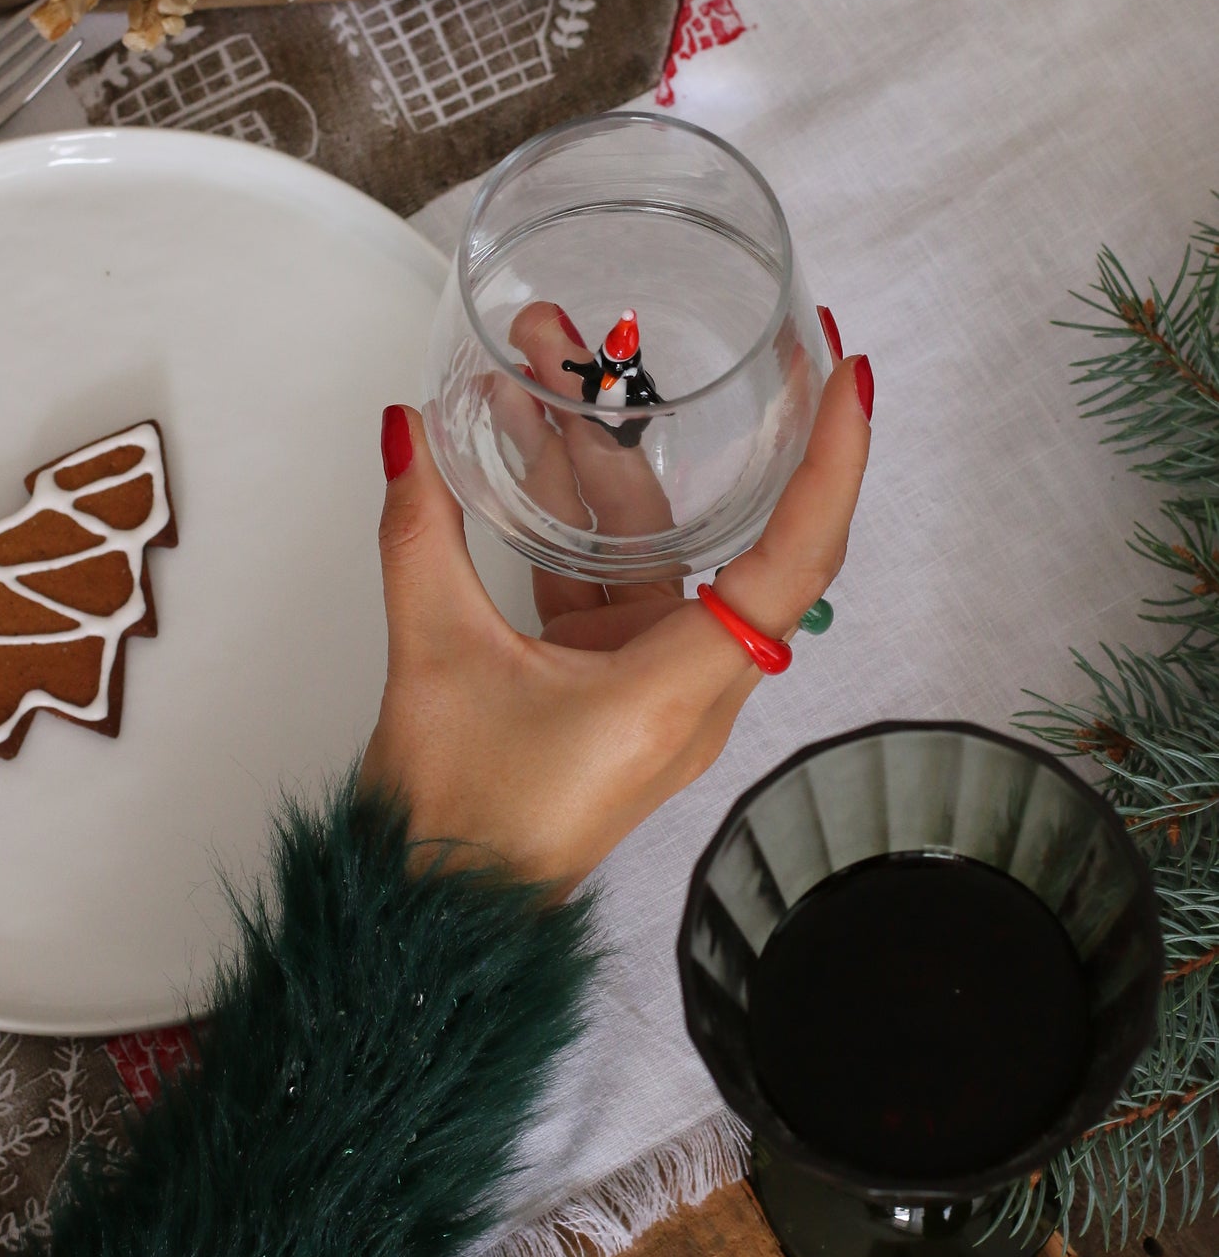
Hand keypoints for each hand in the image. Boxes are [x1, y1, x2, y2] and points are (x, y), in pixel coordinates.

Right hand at [361, 306, 871, 892]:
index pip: (796, 556)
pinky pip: (608, 581)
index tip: (847, 373)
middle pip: (701, 528)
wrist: (437, 919)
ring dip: (586, 464)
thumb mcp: (437, 655)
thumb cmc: (463, 825)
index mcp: (680, 686)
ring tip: (531, 371)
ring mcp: (653, 682)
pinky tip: (520, 457)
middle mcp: (689, 683)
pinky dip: (567, 522)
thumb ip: (420, 533)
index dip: (834, 460)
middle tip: (584, 337)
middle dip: (638, 426)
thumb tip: (410, 433)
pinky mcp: (613, 684)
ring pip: (644, 548)